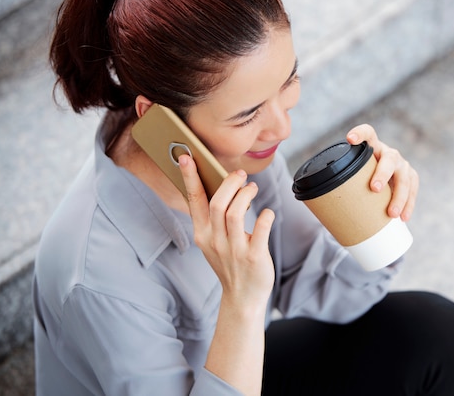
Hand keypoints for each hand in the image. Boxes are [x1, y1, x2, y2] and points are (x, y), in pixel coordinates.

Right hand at [178, 154, 275, 306]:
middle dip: (230, 183)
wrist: (242, 297)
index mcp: (201, 234)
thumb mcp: (213, 241)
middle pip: (217, 203)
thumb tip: (223, 185)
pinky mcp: (254, 256)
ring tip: (253, 189)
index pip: (193, 200)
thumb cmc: (230, 263)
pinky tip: (267, 213)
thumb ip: (213, 218)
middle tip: (241, 174)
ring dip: (246, 195)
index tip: (186, 157)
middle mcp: (214, 241)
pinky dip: (265, 215)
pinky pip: (260, 229)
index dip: (189, 177)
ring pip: (235, 212)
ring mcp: (233, 250)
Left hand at [347, 124, 418, 220]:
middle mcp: (387, 152)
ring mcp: (401, 164)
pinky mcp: (410, 176)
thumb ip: (338, 183)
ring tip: (391, 213)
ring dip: (400, 195)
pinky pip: (413, 189)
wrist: (379, 182)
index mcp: (371, 147)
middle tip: (375, 188)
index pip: (368, 133)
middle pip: (389, 158)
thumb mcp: (350, 175)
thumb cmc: (358, 179)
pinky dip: (409, 204)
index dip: (360, 133)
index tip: (350, 139)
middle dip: (383, 172)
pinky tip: (404, 217)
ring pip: (404, 176)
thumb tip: (315, 204)